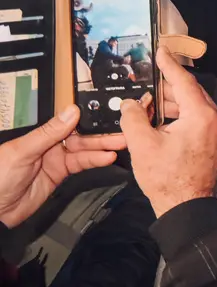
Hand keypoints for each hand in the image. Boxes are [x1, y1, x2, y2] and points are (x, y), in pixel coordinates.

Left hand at [0, 106, 124, 227]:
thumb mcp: (23, 151)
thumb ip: (49, 133)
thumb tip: (71, 111)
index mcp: (40, 134)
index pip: (70, 122)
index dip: (90, 119)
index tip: (108, 115)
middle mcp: (50, 145)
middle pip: (82, 136)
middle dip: (102, 135)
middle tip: (122, 132)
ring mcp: (56, 160)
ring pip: (85, 150)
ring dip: (103, 148)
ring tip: (122, 144)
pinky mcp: (60, 175)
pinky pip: (81, 165)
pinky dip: (96, 161)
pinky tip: (108, 158)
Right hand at [121, 48, 216, 217]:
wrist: (186, 205)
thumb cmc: (167, 177)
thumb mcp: (143, 145)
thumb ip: (134, 118)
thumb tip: (130, 103)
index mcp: (202, 115)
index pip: (184, 81)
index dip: (170, 65)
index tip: (161, 50)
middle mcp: (215, 117)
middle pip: (189, 92)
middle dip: (166, 87)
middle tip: (147, 82)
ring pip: (192, 105)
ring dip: (170, 103)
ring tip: (147, 105)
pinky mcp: (214, 138)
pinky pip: (196, 117)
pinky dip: (178, 114)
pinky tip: (159, 119)